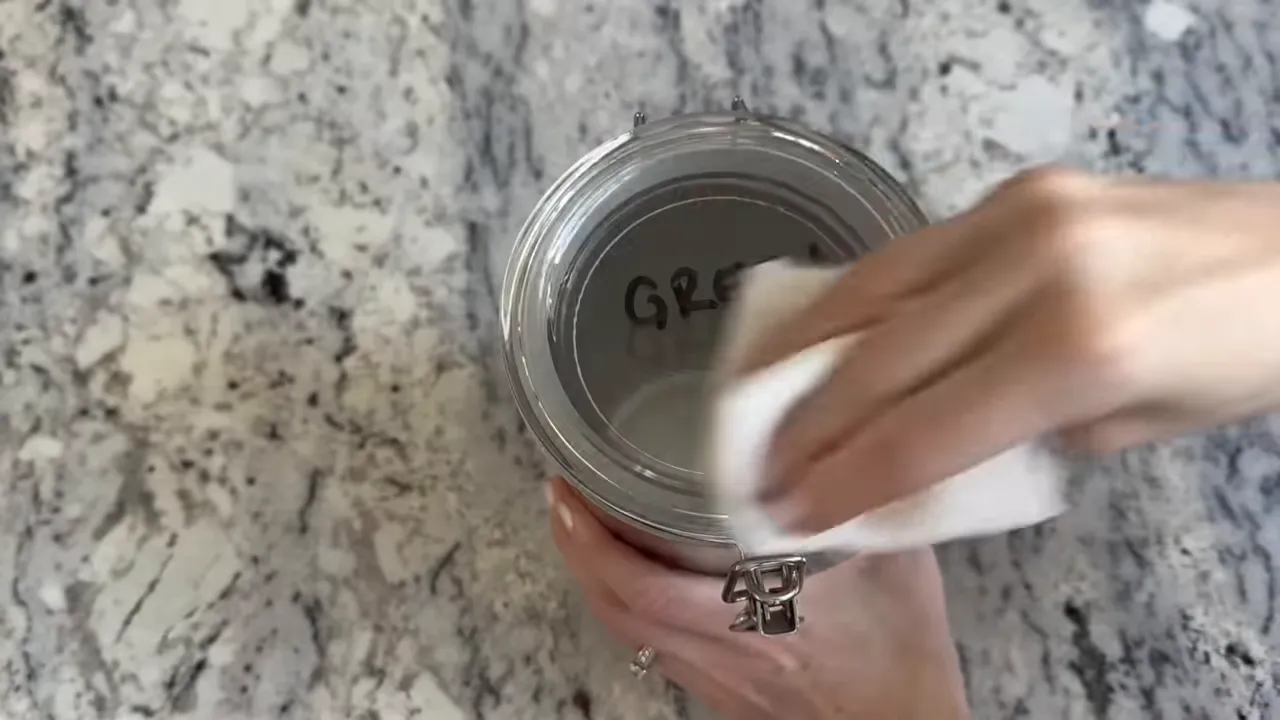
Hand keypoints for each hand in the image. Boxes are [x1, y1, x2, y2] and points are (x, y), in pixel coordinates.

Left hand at [547, 478, 968, 719]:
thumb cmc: (902, 659)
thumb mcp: (896, 564)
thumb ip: (860, 503)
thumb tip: (843, 438)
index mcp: (752, 615)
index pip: (645, 587)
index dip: (593, 541)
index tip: (570, 492)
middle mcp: (719, 649)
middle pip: (616, 608)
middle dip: (575, 549)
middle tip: (560, 496)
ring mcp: (714, 676)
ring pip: (627, 630)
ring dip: (594, 576)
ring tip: (582, 524)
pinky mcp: (720, 690)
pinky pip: (652, 644)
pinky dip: (626, 603)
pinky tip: (631, 574)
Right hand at [745, 168, 1279, 531]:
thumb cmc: (1243, 355)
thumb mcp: (1139, 428)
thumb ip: (1025, 434)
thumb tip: (926, 440)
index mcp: (1082, 349)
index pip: (925, 431)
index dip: (847, 480)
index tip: (793, 513)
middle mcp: (1036, 270)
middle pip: (881, 360)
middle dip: (808, 424)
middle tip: (755, 468)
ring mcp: (1020, 216)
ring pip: (877, 289)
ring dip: (803, 348)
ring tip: (751, 392)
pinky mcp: (1016, 190)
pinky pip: (910, 253)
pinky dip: (853, 298)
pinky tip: (819, 329)